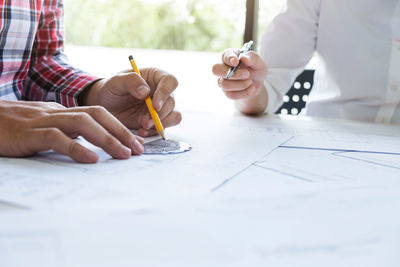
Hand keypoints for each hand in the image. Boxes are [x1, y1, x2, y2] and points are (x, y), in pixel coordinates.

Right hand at [0, 100, 144, 162]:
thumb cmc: (14, 128)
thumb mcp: (44, 128)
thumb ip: (66, 134)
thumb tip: (90, 147)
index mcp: (63, 111)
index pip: (98, 114)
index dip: (119, 127)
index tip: (136, 143)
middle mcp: (57, 112)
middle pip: (96, 115)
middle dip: (121, 131)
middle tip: (138, 149)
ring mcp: (43, 120)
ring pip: (81, 123)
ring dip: (106, 139)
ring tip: (123, 154)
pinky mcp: (29, 133)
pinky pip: (56, 138)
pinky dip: (76, 148)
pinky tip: (91, 159)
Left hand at [80, 68, 181, 136]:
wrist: (106, 106)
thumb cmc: (112, 89)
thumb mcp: (116, 81)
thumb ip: (131, 81)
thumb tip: (146, 91)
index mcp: (155, 77)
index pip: (170, 81)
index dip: (165, 93)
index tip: (154, 105)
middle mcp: (161, 92)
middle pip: (171, 102)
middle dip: (160, 114)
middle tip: (145, 122)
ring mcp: (161, 108)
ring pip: (173, 116)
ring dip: (160, 124)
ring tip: (143, 127)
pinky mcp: (157, 121)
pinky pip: (164, 128)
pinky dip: (154, 132)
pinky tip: (142, 131)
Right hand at [212, 48, 268, 113]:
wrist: (257, 84)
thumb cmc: (256, 69)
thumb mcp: (259, 63)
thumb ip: (253, 58)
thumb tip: (243, 58)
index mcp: (230, 56)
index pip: (224, 55)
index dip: (229, 58)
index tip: (236, 62)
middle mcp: (222, 68)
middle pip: (216, 70)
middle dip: (233, 74)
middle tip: (247, 74)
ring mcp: (222, 80)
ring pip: (224, 84)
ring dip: (241, 84)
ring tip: (250, 81)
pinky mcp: (226, 92)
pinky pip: (231, 95)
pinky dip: (244, 92)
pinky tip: (251, 88)